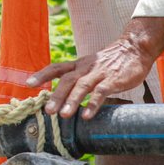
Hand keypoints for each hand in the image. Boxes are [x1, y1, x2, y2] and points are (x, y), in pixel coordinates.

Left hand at [26, 37, 154, 118]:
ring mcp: (99, 74)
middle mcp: (86, 68)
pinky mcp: (113, 80)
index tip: (28, 84)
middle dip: (56, 96)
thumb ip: (77, 77)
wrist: (134, 49)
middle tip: (47, 111)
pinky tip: (86, 115)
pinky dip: (93, 104)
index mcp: (78, 65)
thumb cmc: (110, 61)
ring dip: (72, 100)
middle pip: (67, 80)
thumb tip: (61, 95)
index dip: (42, 75)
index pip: (56, 68)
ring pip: (82, 86)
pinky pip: (101, 92)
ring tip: (63, 115)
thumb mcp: (90, 66)